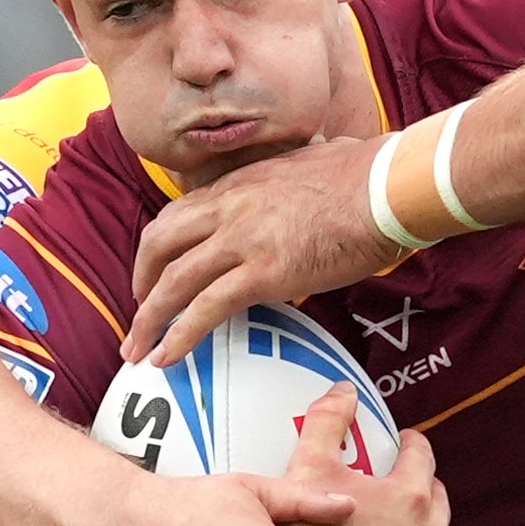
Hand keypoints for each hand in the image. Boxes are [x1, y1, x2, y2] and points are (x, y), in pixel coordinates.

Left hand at [130, 135, 401, 364]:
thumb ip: (288, 185)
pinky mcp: (265, 272)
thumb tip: (300, 200)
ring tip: (135, 351)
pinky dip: (179, 336)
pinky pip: (207, 308)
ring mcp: (244, 239)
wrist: (389, 186)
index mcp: (240, 183)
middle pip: (159, 243)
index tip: (153, 273)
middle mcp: (231, 207)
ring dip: (147, 319)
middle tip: (139, 314)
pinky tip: (167, 358)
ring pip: (174, 281)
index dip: (157, 248)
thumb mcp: (309, 168)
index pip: (178, 213)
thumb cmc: (367, 177)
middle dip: (141, 283)